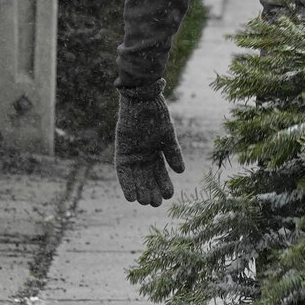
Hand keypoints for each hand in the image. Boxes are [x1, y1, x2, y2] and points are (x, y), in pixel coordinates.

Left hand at [114, 82, 184, 205]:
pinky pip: (123, 172)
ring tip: (145, 203)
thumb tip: (181, 171)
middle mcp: (142, 154)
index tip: (168, 196)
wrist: (143, 100)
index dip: (163, 184)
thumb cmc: (157, 114)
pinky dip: (126, 183)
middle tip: (156, 204)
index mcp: (155, 151)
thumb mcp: (168, 136)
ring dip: (139, 190)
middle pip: (147, 177)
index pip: (159, 172)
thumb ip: (173, 153)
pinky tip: (130, 197)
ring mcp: (132, 153)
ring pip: (136, 177)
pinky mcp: (122, 152)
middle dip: (151, 190)